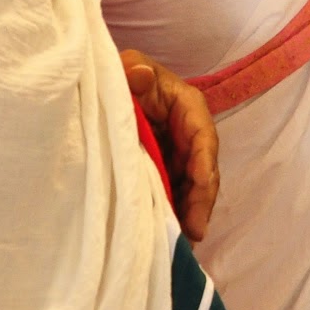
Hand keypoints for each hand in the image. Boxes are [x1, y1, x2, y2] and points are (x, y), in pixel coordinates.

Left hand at [120, 48, 218, 240]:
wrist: (106, 90)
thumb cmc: (121, 74)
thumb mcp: (126, 68)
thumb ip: (132, 71)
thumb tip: (140, 75)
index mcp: (186, 106)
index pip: (203, 135)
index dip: (204, 160)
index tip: (202, 184)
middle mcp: (189, 133)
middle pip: (203, 168)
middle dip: (201, 199)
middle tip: (195, 230)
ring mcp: (178, 154)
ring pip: (191, 186)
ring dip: (189, 212)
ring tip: (183, 242)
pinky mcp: (165, 169)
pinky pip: (174, 191)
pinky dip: (173, 212)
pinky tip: (168, 235)